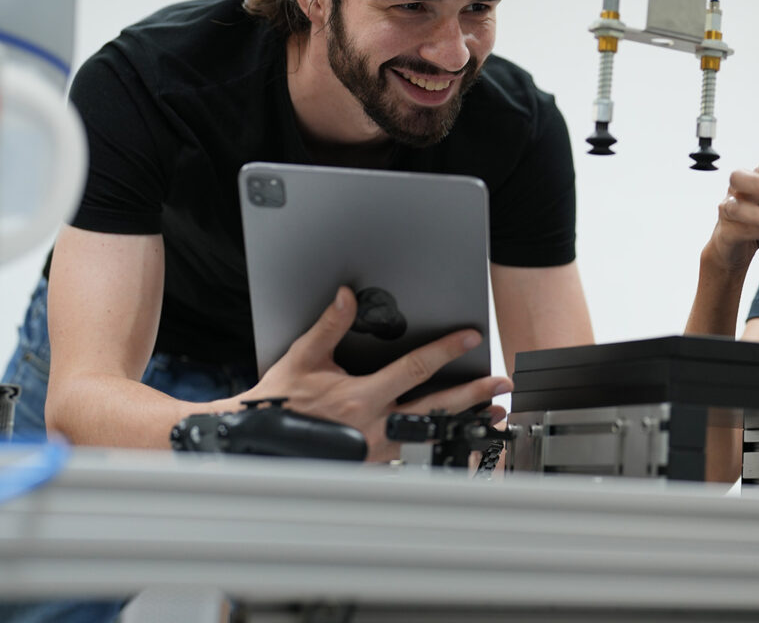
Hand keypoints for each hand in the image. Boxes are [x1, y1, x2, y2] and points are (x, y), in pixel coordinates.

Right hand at [246, 286, 511, 461]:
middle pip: (436, 408)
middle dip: (473, 395)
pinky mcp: (373, 464)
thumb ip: (330, 325)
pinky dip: (441, 446)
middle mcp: (374, 426)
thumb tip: (348, 295)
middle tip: (501, 384)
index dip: (446, 351)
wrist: (257, 443)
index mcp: (360, 398)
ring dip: (464, 423)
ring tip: (494, 415)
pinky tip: (460, 440)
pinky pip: (415, 454)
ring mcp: (376, 450)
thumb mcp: (303, 357)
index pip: (415, 369)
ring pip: (431, 434)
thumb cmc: (279, 402)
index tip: (471, 338)